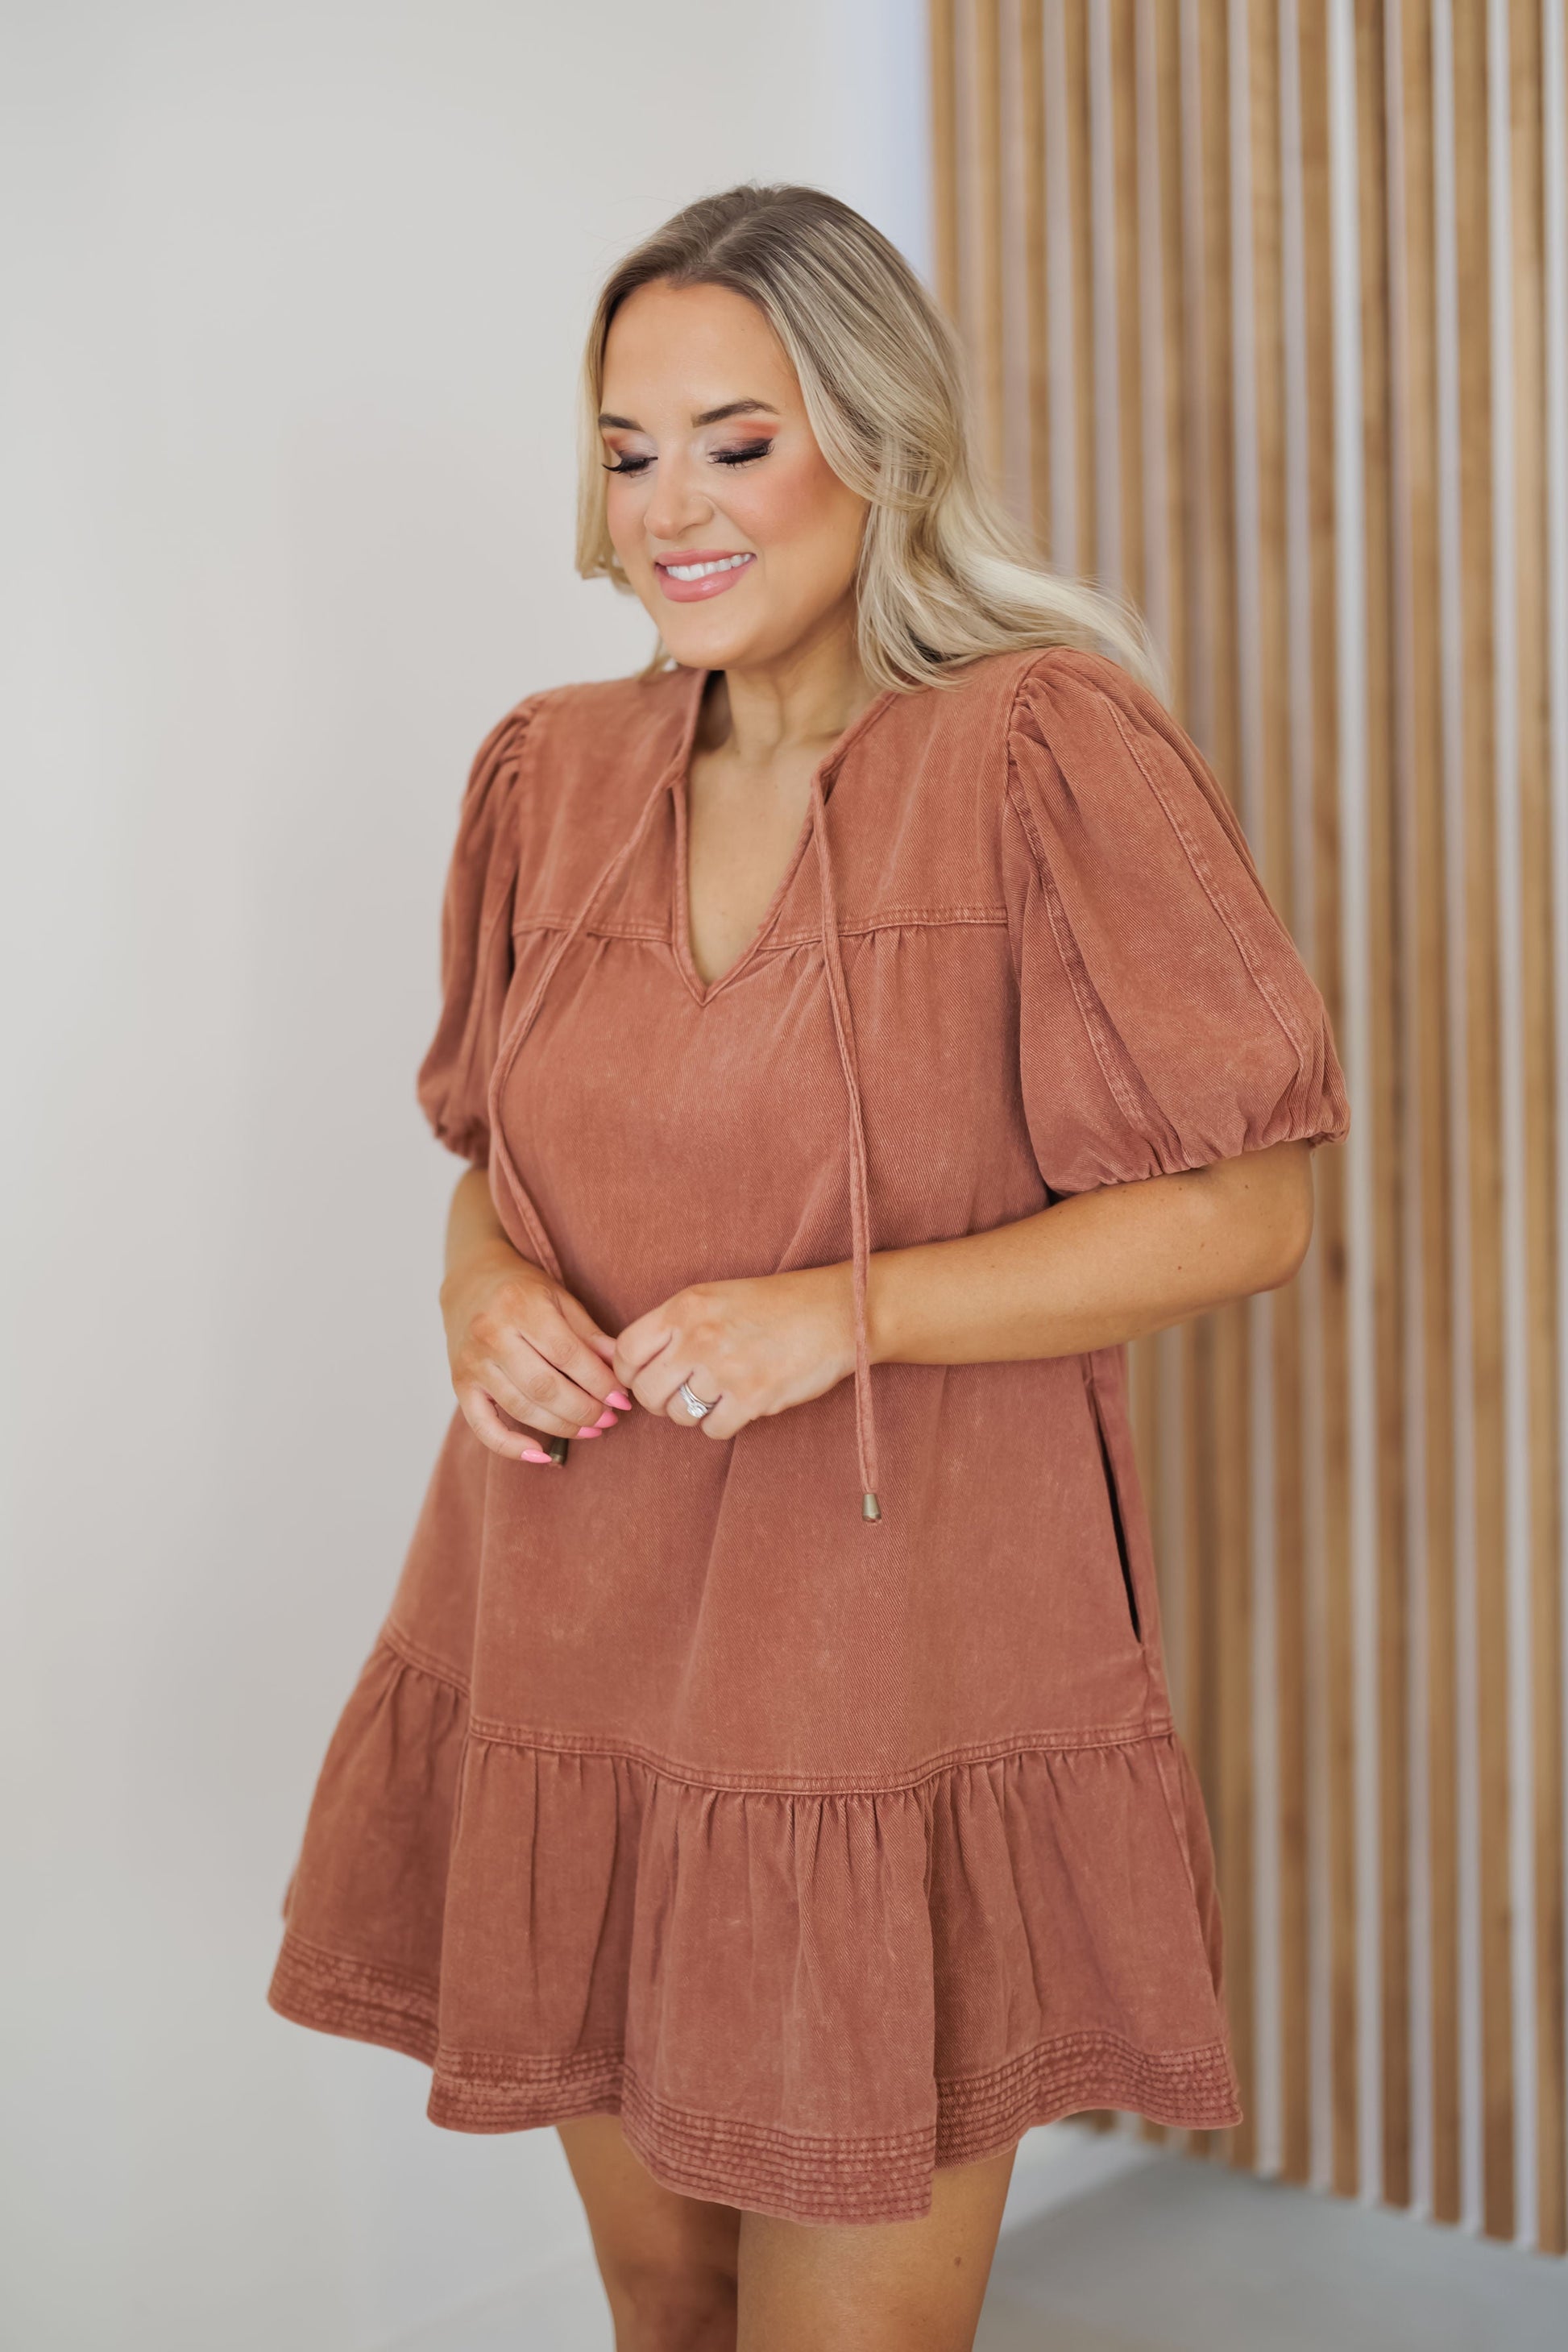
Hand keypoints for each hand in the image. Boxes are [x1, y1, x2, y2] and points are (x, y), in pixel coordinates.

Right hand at [441, 1244, 631, 1463]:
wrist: (470, 1282)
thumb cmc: (523, 1291)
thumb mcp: (560, 1300)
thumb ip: (590, 1335)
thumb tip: (621, 1370)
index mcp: (520, 1306)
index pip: (568, 1355)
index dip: (599, 1382)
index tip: (622, 1399)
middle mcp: (491, 1334)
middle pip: (544, 1387)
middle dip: (584, 1410)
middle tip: (609, 1419)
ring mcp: (472, 1362)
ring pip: (521, 1408)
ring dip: (562, 1427)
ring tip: (591, 1430)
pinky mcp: (459, 1384)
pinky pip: (483, 1427)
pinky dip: (511, 1447)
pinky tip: (541, 1455)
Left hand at [612, 1265, 855, 1438]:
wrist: (835, 1312)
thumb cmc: (776, 1305)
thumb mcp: (715, 1297)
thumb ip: (675, 1326)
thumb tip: (638, 1366)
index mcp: (684, 1307)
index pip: (625, 1352)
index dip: (629, 1373)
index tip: (644, 1379)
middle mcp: (697, 1337)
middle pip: (646, 1391)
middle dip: (659, 1400)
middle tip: (680, 1395)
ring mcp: (723, 1369)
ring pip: (679, 1415)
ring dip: (693, 1413)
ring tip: (717, 1395)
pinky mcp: (751, 1398)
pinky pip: (713, 1430)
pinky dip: (723, 1424)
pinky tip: (740, 1404)